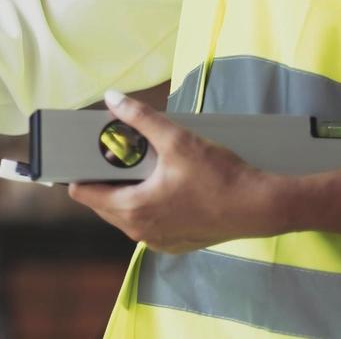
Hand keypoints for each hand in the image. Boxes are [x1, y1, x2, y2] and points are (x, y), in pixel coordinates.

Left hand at [69, 91, 284, 252]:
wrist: (262, 206)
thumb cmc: (219, 176)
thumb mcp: (176, 139)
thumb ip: (140, 117)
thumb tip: (112, 98)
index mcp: (132, 209)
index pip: (83, 193)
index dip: (77, 172)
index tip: (78, 155)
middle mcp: (140, 231)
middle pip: (102, 203)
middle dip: (102, 178)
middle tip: (111, 154)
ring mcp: (158, 240)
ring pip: (124, 214)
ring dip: (124, 191)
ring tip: (135, 165)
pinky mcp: (175, 243)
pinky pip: (147, 223)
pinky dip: (145, 205)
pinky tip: (157, 185)